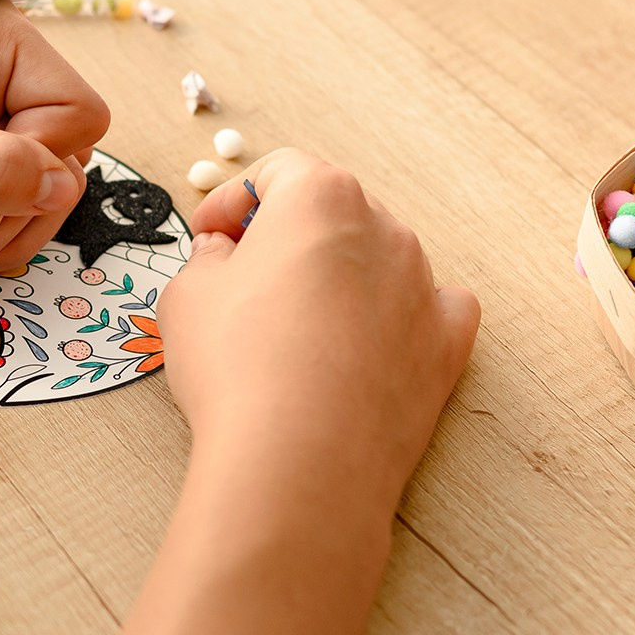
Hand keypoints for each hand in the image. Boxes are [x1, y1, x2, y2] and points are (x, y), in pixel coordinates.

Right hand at [159, 150, 479, 512]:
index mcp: (321, 197)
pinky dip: (400, 315)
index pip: (275, 173)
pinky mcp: (447, 344)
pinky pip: (431, 308)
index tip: (209, 235)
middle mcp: (385, 229)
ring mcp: (424, 285)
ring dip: (339, 277)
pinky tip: (366, 341)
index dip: (231, 201)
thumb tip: (221, 255)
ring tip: (296, 325)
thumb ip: (205, 260)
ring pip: (378, 259)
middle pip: (332, 213)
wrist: (301, 461)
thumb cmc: (238, 367)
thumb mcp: (187, 297)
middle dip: (287, 236)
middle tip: (244, 278)